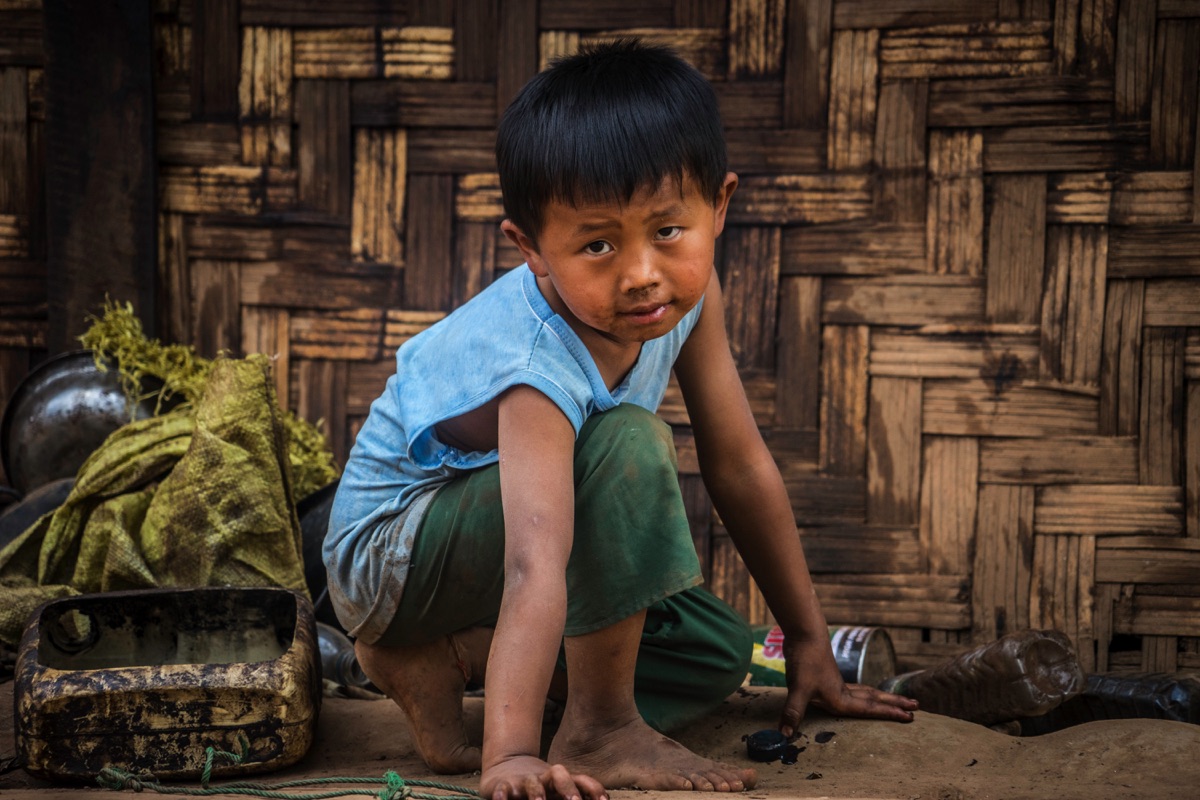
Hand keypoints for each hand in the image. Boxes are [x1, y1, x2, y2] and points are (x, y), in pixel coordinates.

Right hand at [480, 755, 606, 799]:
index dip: (594, 789)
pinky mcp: (503, 785)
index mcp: (561, 781)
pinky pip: (503, 788)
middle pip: (560, 776)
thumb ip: (574, 795)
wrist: (506, 767)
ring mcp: (524, 781)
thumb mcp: (558, 792)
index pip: (582, 781)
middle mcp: (545, 779)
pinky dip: (502, 794)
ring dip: (537, 793)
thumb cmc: (540, 788)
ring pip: (532, 783)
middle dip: (568, 789)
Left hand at [778, 632, 917, 736]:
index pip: (870, 710)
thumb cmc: (804, 661)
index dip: (889, 714)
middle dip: (894, 705)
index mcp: (841, 698)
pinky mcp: (826, 677)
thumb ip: (794, 712)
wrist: (803, 634)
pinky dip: (861, 693)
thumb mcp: (798, 688)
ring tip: (896, 700)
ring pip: (865, 693)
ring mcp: (835, 683)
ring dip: (881, 698)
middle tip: (916, 707)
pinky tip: (857, 694)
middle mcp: (842, 692)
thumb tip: (784, 735)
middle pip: (874, 699)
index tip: (910, 717)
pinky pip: (851, 689)